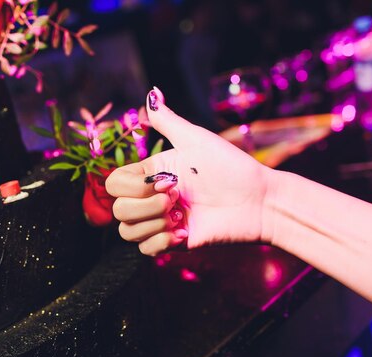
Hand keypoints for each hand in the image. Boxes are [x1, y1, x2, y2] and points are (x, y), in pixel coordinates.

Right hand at [106, 87, 274, 254]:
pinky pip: (145, 250)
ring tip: (183, 215)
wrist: (257, 200)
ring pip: (127, 232)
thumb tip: (151, 92)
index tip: (167, 180)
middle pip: (117, 210)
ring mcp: (160, 222)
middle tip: (178, 197)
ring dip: (154, 222)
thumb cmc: (230, 166)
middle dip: (146, 205)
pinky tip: (185, 231)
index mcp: (150, 175)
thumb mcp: (195, 139)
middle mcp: (150, 199)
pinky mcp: (172, 243)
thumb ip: (168, 120)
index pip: (113, 184)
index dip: (133, 186)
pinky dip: (161, 241)